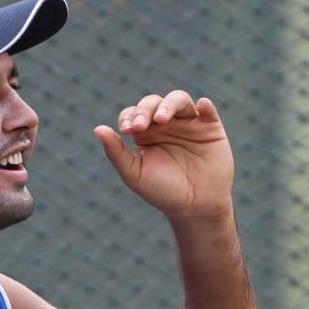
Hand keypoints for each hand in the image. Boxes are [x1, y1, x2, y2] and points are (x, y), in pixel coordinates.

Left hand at [93, 91, 233, 222]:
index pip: (133, 114)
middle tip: (141, 126)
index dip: (128, 116)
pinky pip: (208, 111)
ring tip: (161, 119)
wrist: (194, 208)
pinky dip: (205, 106)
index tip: (126, 130)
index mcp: (145, 133)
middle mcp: (166, 125)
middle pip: (153, 102)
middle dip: (144, 110)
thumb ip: (116, 152)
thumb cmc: (162, 191)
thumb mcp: (134, 174)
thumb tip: (97, 129)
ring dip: (169, 104)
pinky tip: (201, 106)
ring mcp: (188, 124)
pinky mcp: (210, 129)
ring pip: (178, 100)